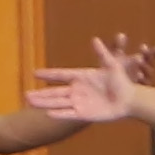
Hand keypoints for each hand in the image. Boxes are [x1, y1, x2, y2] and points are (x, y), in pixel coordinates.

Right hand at [21, 33, 154, 122]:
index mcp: (81, 77)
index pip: (61, 75)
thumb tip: (95, 39)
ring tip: (30, 102)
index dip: (49, 74)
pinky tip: (47, 113)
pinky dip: (59, 114)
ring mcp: (79, 102)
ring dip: (45, 103)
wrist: (129, 100)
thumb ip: (103, 54)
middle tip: (26, 94)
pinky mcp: (84, 114)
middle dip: (41, 94)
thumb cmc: (121, 82)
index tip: (34, 72)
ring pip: (58, 103)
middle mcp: (77, 90)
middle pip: (55, 92)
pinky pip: (69, 114)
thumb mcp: (112, 66)